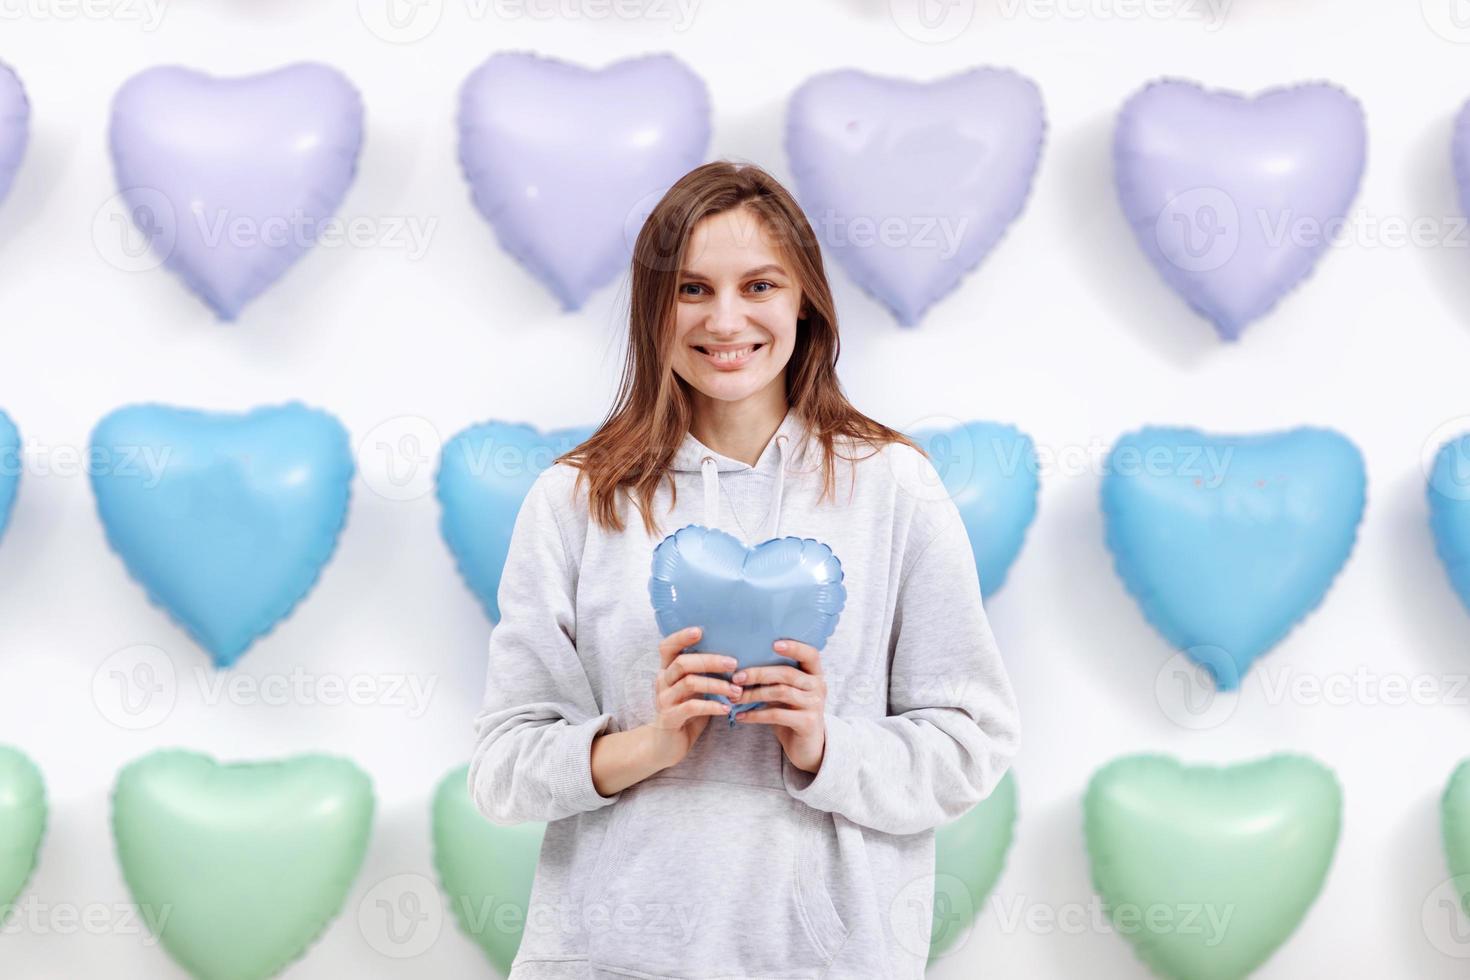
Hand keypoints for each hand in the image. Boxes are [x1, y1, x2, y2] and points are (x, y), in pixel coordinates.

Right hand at [646, 626, 740, 768]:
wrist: (665, 745)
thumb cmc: (686, 713)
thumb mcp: (694, 690)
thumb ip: (705, 675)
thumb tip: (736, 659)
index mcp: (667, 670)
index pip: (668, 646)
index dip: (681, 636)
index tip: (700, 630)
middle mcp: (662, 681)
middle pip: (683, 662)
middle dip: (711, 661)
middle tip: (734, 664)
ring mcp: (664, 700)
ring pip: (689, 683)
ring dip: (717, 685)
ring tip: (737, 691)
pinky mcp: (669, 718)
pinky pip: (691, 707)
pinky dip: (712, 706)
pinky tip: (727, 709)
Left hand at [731, 639, 827, 772]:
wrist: (806, 746)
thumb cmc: (791, 712)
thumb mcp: (787, 692)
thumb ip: (775, 679)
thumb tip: (741, 665)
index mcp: (815, 674)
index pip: (810, 654)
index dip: (794, 647)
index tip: (774, 644)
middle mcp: (818, 686)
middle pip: (787, 673)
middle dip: (758, 674)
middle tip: (736, 677)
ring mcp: (815, 705)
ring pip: (780, 692)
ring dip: (753, 694)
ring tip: (735, 697)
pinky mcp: (807, 722)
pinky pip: (776, 714)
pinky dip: (755, 715)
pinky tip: (740, 716)